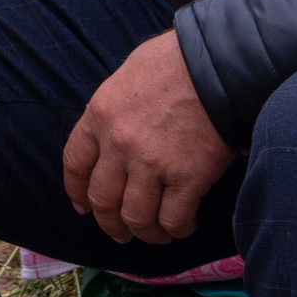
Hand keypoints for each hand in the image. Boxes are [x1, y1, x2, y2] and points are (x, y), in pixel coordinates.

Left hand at [61, 31, 235, 244]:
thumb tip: (114, 135)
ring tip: (156, 234)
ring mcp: (152, 163)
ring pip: (136, 218)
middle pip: (103, 200)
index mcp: (100, 115)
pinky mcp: (188, 177)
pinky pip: (173, 219)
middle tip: (121, 232)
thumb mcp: (128, 76)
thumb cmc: (177, 61)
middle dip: (110, 224)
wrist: (220, 63)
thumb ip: (116, 109)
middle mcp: (119, 143)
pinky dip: (177, 229)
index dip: (77, 191)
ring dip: (145, 233)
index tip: (83, 206)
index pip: (76, 163)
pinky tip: (184, 225)